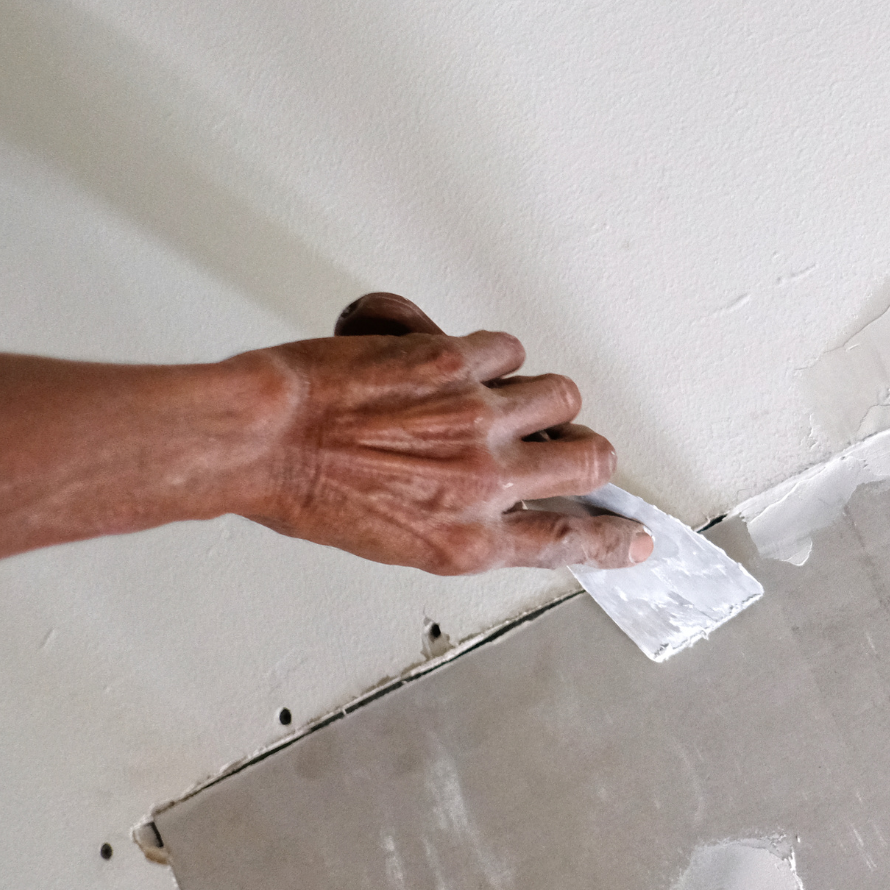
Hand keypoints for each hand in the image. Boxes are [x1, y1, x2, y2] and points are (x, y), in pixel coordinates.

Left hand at [239, 294, 652, 574]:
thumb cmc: (303, 491)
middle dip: (584, 448)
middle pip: (588, 458)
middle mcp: (482, 482)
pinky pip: (504, 347)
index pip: (566, 541)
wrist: (256, 440)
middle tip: (565, 439)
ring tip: (501, 391)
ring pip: (558, 393)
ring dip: (537, 392)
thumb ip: (461, 523)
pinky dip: (485, 351)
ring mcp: (474, 418)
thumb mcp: (396, 539)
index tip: (634, 536)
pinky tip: (450, 357)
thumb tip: (502, 503)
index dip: (609, 537)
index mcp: (467, 540)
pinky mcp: (454, 362)